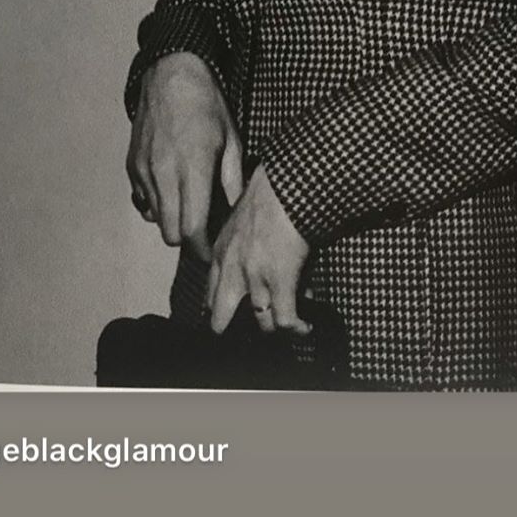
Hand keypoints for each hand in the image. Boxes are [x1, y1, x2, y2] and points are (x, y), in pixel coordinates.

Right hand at [126, 52, 242, 260]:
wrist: (170, 74)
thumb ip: (232, 181)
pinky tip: (173, 190)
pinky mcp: (133, 166)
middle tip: (207, 231)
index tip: (215, 250)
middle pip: (171, 233)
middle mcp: (163, 174)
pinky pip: (142, 201)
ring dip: (173, 221)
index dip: (204, 249)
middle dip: (189, 240)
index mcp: (192, 169)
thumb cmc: (207, 104)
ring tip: (192, 206)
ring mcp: (144, 171)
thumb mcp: (231, 140)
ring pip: (156, 219)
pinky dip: (157, 205)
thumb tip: (236, 213)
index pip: (192, 230)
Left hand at [206, 166, 309, 335]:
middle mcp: (232, 269)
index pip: (211, 290)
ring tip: (287, 326)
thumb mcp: (241, 216)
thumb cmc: (270, 192)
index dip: (219, 306)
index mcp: (222, 251)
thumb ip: (240, 240)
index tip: (227, 313)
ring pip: (261, 321)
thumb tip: (255, 254)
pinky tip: (305, 328)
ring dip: (275, 326)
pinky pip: (286, 319)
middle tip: (248, 330)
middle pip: (221, 315)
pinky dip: (296, 327)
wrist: (287, 185)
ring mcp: (255, 278)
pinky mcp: (280, 282)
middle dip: (232, 326)